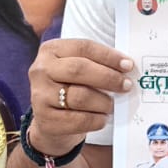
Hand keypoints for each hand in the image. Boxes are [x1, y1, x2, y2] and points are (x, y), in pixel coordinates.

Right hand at [26, 39, 133, 157]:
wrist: (50, 120)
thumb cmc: (70, 88)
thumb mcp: (77, 70)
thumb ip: (96, 64)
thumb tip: (126, 67)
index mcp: (50, 50)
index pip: (83, 47)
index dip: (108, 56)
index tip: (128, 65)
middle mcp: (41, 70)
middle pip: (79, 69)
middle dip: (108, 77)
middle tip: (126, 85)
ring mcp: (40, 96)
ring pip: (80, 96)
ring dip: (104, 102)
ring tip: (112, 105)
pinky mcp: (45, 120)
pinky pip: (79, 120)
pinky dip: (97, 119)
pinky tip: (102, 118)